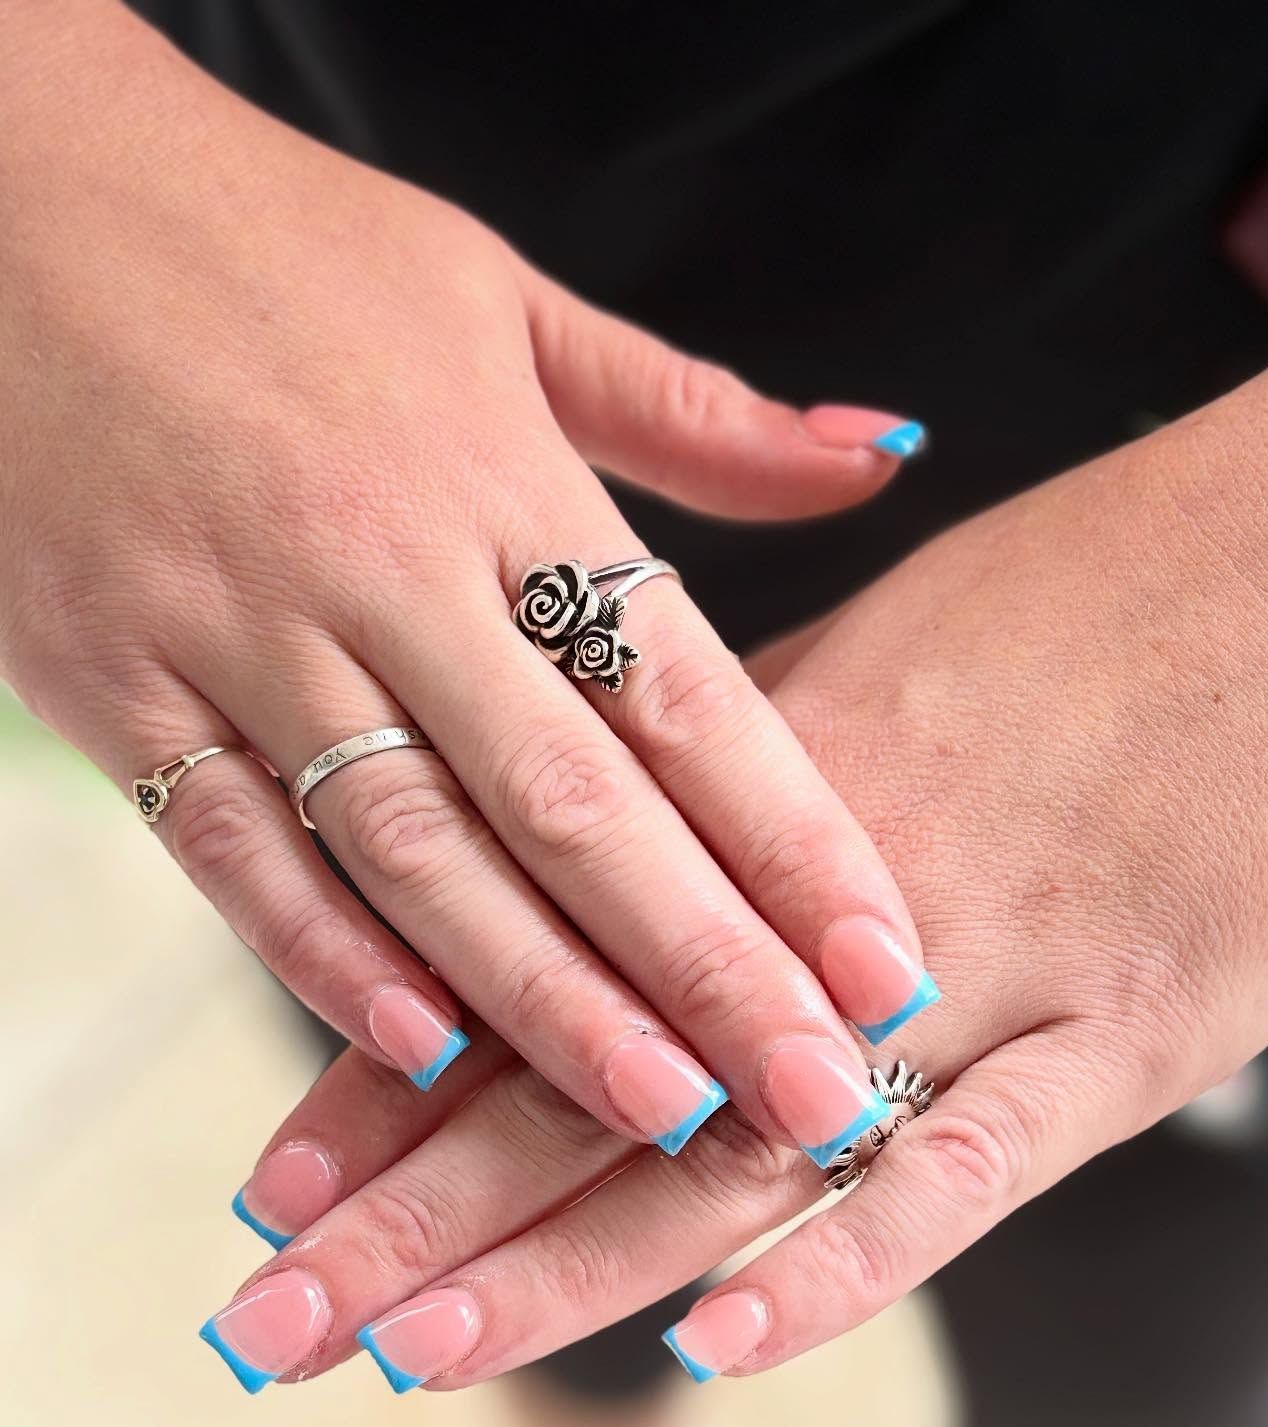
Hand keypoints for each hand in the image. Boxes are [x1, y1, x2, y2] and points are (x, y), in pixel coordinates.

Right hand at [0, 0, 928, 1154]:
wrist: (0, 185)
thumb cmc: (276, 246)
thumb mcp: (504, 296)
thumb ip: (695, 412)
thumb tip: (880, 455)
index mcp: (504, 478)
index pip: (685, 694)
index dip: (798, 843)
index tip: (890, 964)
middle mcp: (387, 567)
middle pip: (576, 805)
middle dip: (706, 967)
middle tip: (814, 1092)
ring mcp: (242, 633)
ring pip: (422, 852)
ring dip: (547, 1001)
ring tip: (661, 1113)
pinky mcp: (119, 683)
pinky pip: (236, 849)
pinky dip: (327, 955)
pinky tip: (424, 1052)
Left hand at [195, 286, 1267, 1392]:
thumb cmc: (1121, 597)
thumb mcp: (898, 656)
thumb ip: (760, 772)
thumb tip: (643, 847)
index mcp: (765, 794)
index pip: (541, 960)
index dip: (393, 1077)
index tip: (271, 1182)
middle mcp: (834, 898)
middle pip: (593, 1075)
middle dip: (415, 1211)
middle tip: (264, 1320)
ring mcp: (985, 970)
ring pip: (739, 1142)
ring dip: (563, 1262)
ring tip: (406, 1356)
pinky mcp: (1130, 1035)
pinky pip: (970, 1168)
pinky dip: (849, 1259)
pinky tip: (720, 1345)